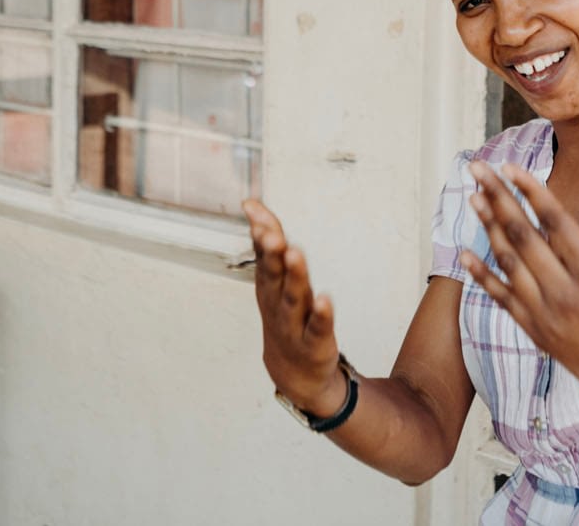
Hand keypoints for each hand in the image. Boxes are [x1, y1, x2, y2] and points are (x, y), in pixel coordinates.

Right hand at [243, 199, 345, 416]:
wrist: (293, 372)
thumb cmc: (284, 316)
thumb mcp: (274, 278)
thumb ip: (267, 243)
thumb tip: (253, 205)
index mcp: (269, 285)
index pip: (263, 254)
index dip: (260, 232)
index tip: (253, 209)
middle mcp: (278, 302)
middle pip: (274, 275)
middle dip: (272, 253)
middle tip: (270, 233)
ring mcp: (294, 323)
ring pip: (293, 298)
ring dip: (294, 276)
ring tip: (295, 252)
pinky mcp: (315, 341)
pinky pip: (317, 327)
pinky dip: (321, 314)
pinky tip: (325, 299)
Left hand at [458, 162, 578, 424]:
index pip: (557, 225)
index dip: (532, 193)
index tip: (511, 167)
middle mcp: (566, 296)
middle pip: (524, 237)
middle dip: (499, 199)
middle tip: (478, 168)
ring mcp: (547, 317)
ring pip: (509, 264)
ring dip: (489, 228)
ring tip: (473, 197)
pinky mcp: (539, 334)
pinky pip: (503, 300)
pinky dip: (483, 276)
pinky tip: (464, 255)